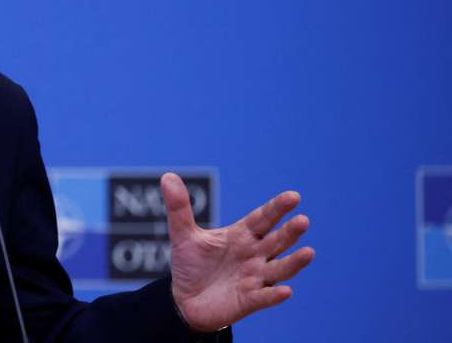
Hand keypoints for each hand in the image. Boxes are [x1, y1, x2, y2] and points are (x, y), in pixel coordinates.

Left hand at [162, 172, 314, 331]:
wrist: (185, 299)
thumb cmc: (192, 264)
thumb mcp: (183, 235)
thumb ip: (179, 207)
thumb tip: (167, 176)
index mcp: (241, 236)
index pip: (263, 219)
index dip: (277, 209)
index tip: (293, 196)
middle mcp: (253, 256)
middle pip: (276, 242)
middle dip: (289, 232)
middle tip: (303, 220)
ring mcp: (254, 278)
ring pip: (279, 269)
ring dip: (293, 262)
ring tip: (308, 252)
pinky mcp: (248, 300)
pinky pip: (264, 298)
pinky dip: (274, 295)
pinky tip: (285, 291)